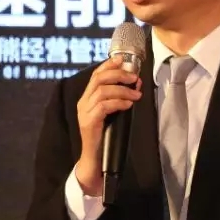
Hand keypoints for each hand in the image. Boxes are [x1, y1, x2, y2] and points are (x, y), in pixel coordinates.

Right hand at [75, 55, 142, 194]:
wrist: (94, 160)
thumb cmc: (105, 138)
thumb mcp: (112, 114)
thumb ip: (119, 99)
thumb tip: (136, 84)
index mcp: (86, 99)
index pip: (95, 75)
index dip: (108, 65)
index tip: (122, 59)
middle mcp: (82, 103)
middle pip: (98, 79)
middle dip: (118, 74)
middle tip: (134, 77)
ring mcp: (84, 112)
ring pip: (102, 91)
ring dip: (123, 90)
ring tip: (136, 95)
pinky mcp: (89, 122)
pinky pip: (104, 106)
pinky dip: (118, 102)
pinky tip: (128, 105)